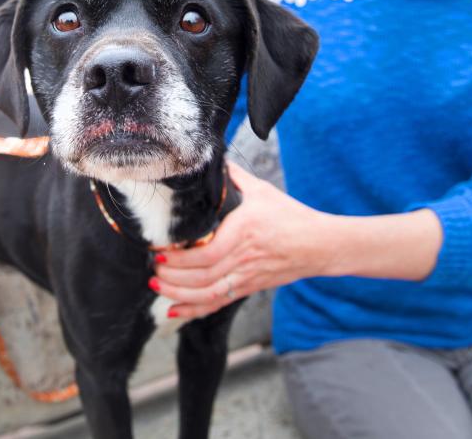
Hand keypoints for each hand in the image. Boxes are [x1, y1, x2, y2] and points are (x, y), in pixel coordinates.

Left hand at [151, 162, 335, 319]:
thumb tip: (210, 160)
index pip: (208, 253)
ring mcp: (246, 276)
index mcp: (244, 231)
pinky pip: (218, 303)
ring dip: (179, 295)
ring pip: (208, 294)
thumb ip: (234, 177)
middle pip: (203, 277)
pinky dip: (194, 310)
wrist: (319, 245)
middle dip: (173, 277)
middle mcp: (244, 258)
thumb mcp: (262, 191)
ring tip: (157, 287)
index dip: (181, 259)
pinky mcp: (248, 288)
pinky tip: (173, 310)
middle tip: (152, 269)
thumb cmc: (290, 216)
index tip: (160, 253)